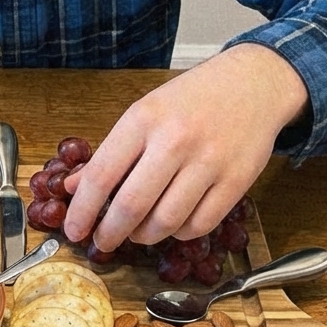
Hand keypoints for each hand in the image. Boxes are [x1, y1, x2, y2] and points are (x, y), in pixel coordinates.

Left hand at [63, 44, 308, 249]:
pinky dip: (179, 234)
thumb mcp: (143, 113)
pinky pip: (200, 225)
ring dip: (144, 236)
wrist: (253, 84)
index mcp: (143, 119)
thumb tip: (73, 189)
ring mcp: (209, 162)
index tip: (73, 230)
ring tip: (137, 233)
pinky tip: (172, 225)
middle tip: (102, 243)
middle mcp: (175, 140)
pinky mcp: (238, 180)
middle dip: (110, 233)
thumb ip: (109, 153)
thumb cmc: (190, 100)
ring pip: (166, 222)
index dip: (83, 210)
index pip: (102, 175)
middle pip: (132, 205)